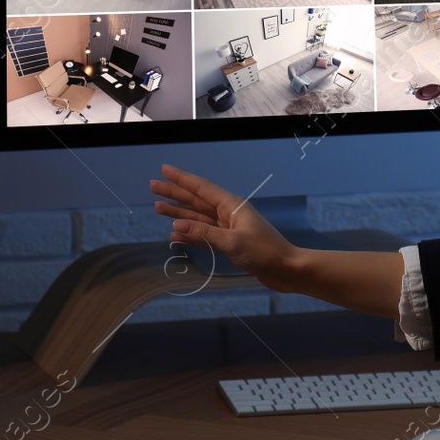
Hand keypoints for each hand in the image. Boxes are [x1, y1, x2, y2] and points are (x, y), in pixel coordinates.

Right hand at [150, 164, 301, 291]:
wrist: (286, 269)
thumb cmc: (265, 252)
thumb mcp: (232, 242)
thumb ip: (203, 233)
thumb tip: (176, 225)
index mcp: (232, 206)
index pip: (201, 188)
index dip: (181, 179)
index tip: (165, 169)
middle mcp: (228, 214)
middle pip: (196, 200)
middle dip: (175, 193)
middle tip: (153, 186)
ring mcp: (229, 228)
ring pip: (198, 218)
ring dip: (179, 213)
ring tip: (158, 208)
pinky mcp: (230, 243)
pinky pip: (204, 235)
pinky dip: (189, 235)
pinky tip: (175, 235)